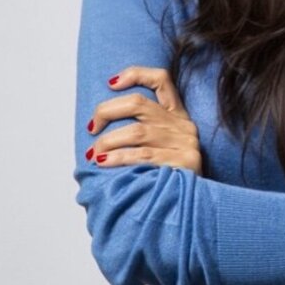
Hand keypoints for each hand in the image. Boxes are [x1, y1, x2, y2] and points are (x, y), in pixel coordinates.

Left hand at [85, 66, 202, 173]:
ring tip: (93, 154)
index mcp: (178, 117)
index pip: (161, 80)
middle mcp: (183, 126)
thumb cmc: (167, 179)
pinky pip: (143, 156)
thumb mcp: (159, 150)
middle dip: (107, 112)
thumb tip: (98, 128)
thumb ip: (140, 134)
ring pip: (137, 132)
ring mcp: (186, 143)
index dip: (136, 74)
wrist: (193, 209)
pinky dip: (118, 158)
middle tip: (91, 126)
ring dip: (108, 142)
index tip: (111, 83)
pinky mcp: (185, 162)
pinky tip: (104, 163)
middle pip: (139, 104)